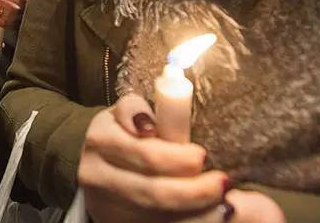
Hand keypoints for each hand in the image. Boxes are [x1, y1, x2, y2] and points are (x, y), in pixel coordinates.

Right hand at [79, 93, 226, 222]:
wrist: (96, 164)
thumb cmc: (122, 133)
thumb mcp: (126, 111)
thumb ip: (138, 108)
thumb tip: (149, 124)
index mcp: (100, 140)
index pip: (146, 153)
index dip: (177, 158)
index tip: (202, 156)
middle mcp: (95, 175)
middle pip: (152, 191)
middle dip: (194, 190)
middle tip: (222, 182)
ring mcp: (102, 204)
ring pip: (154, 216)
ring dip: (195, 212)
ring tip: (224, 203)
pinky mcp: (112, 222)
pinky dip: (185, 222)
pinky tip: (208, 215)